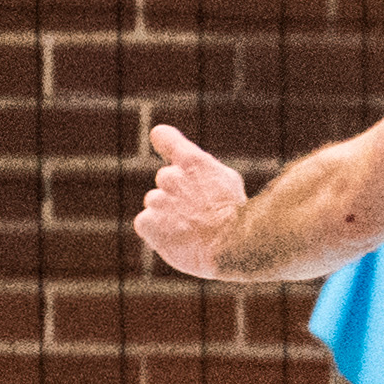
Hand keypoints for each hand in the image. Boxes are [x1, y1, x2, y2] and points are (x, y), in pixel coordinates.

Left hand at [136, 124, 247, 279]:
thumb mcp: (228, 184)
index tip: (163, 141)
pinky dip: (158, 232)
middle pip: (167, 179)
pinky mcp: (146, 223)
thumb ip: (205, 172)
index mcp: (193, 162)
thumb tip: (194, 170)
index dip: (164, 141)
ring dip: (169, 213)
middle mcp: (170, 177)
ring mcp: (157, 200)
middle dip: (179, 191)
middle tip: (200, 211)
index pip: (163, 137)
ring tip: (192, 230)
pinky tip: (179, 239)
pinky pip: (146, 223)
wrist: (232, 247)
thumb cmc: (238, 217)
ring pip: (157, 203)